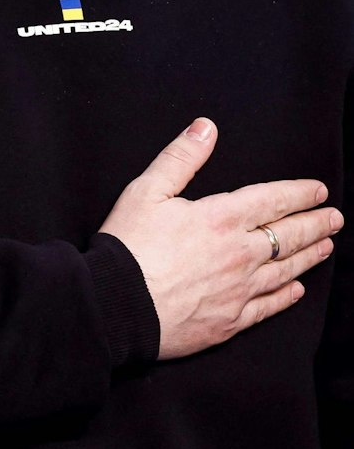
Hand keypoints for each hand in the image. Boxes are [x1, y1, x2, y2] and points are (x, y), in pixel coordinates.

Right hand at [98, 118, 339, 359]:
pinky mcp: (231, 320)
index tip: (319, 190)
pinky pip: (269, 306)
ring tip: (325, 247)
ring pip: (286, 270)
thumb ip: (180, 158)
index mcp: (221, 218)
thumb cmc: (127, 246)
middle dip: (315, 224)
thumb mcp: (146, 191)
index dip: (299, 193)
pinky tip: (296, 290)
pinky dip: (286, 296)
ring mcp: (239, 290)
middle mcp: (240, 254)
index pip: (273, 200)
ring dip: (309, 256)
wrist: (116, 304)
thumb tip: (206, 128)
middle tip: (335, 218)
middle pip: (288, 236)